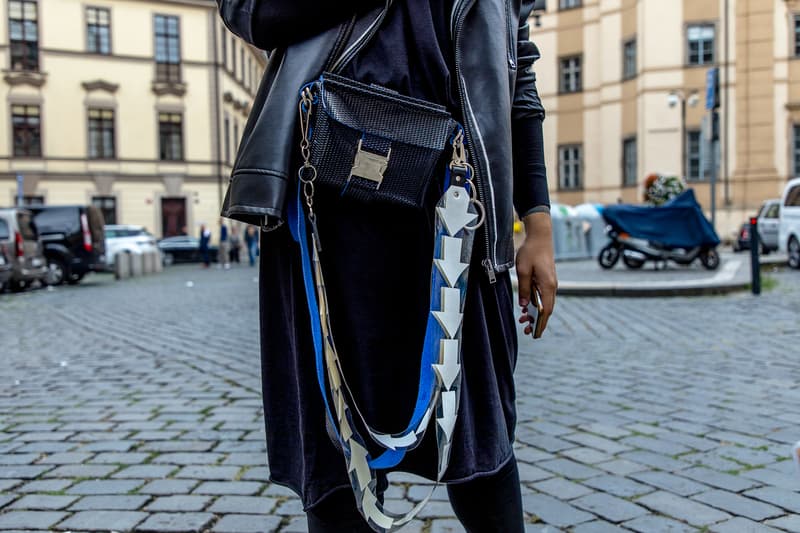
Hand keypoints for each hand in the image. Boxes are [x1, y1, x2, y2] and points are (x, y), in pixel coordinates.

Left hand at [516, 212, 556, 337]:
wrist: (540, 237)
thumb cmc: (531, 252)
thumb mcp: (523, 271)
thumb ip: (524, 289)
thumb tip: (524, 305)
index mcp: (548, 286)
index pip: (546, 310)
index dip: (541, 323)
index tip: (535, 334)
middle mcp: (552, 286)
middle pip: (546, 309)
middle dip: (537, 321)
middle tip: (526, 330)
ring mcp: (550, 283)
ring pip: (544, 303)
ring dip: (535, 312)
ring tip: (523, 320)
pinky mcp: (546, 279)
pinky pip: (542, 296)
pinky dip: (535, 303)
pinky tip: (526, 307)